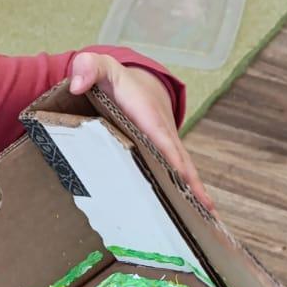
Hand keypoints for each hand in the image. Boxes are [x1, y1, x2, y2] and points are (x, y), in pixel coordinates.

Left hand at [68, 53, 214, 212]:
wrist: (133, 80)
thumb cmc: (113, 78)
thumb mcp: (99, 66)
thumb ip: (87, 67)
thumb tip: (78, 86)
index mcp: (147, 115)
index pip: (161, 139)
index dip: (172, 160)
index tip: (182, 180)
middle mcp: (162, 132)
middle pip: (180, 161)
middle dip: (193, 185)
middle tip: (207, 213)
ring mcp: (165, 146)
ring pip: (182, 171)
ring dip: (195, 194)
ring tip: (208, 220)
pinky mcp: (163, 155)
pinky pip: (175, 174)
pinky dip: (185, 192)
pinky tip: (191, 213)